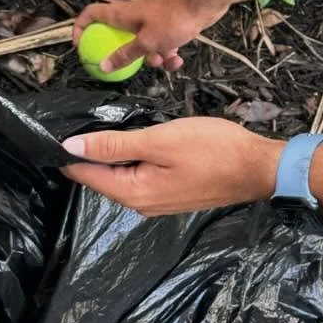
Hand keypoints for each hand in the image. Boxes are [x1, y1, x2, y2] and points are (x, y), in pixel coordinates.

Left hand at [62, 117, 280, 214]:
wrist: (257, 168)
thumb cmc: (212, 149)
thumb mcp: (160, 139)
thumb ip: (114, 144)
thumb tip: (70, 147)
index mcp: (133, 193)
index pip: (84, 173)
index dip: (70, 150)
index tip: (64, 125)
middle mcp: (140, 204)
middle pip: (101, 176)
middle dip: (91, 150)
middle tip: (90, 117)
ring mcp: (157, 202)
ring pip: (122, 176)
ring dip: (114, 154)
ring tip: (112, 125)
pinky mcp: (171, 195)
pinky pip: (141, 177)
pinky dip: (134, 160)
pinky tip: (141, 141)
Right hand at [71, 0, 228, 72]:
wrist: (203, 3)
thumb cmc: (174, 18)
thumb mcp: (147, 42)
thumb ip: (126, 55)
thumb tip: (104, 66)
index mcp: (121, 16)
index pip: (90, 15)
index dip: (80, 28)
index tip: (80, 47)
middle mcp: (133, 18)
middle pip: (117, 37)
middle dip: (125, 56)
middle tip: (128, 69)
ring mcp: (151, 22)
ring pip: (143, 46)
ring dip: (152, 58)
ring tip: (165, 61)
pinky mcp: (167, 27)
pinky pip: (161, 45)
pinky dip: (168, 54)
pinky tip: (178, 60)